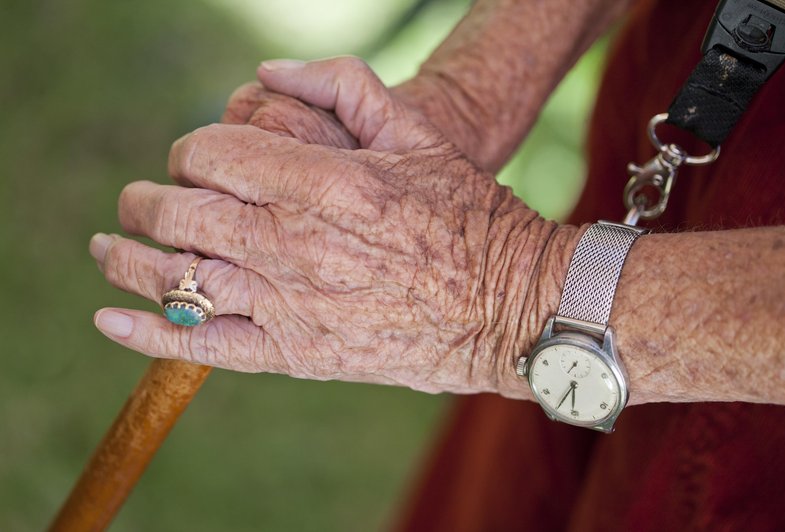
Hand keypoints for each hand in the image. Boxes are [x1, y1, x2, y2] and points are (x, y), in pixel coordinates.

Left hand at [91, 58, 567, 396]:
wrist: (508, 305)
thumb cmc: (469, 216)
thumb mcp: (420, 132)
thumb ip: (343, 85)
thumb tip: (267, 73)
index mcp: (323, 181)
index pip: (210, 156)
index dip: (188, 153)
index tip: (196, 161)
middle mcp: (296, 242)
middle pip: (179, 214)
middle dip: (147, 202)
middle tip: (140, 202)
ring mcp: (293, 303)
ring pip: (177, 279)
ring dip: (127, 258)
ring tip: (108, 247)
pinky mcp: (299, 354)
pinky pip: (206, 346)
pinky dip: (148, 334)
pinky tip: (109, 319)